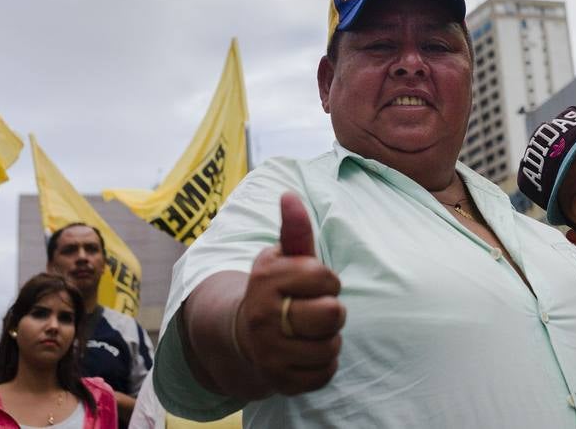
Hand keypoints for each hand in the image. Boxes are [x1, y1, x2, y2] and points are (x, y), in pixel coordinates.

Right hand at [236, 192, 345, 394]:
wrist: (242, 335)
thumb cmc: (277, 289)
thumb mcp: (283, 257)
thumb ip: (294, 228)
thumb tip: (289, 194)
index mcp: (266, 279)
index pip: (325, 277)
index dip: (328, 280)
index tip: (314, 283)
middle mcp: (262, 317)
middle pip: (332, 314)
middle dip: (332, 311)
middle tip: (315, 309)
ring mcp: (269, 352)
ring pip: (331, 346)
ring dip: (329, 338)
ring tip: (310, 331)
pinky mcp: (279, 381)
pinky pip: (325, 374)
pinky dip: (324, 364)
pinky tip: (307, 352)